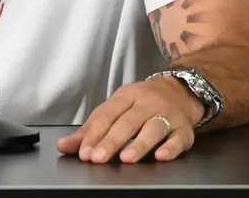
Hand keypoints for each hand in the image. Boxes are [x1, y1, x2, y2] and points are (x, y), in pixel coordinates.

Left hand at [56, 76, 204, 162]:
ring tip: (126, 159)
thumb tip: (64, 146)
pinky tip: (161, 156)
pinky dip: (170, 148)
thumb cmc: (142, 102)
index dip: (94, 134)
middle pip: (127, 122)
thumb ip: (90, 129)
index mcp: (126, 95)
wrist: (181, 90)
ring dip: (139, 144)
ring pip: (153, 128)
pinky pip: (178, 138)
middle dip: (111, 141)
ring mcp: (167, 115)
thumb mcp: (116, 108)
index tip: (84, 152)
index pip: (107, 115)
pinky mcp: (184, 129)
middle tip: (98, 158)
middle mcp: (146, 103)